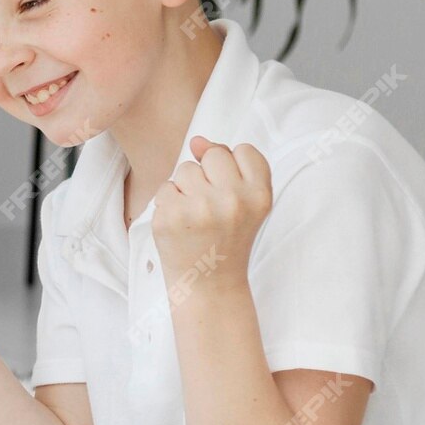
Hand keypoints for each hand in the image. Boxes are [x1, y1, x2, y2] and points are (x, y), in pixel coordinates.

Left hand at [152, 136, 271, 289]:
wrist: (209, 283)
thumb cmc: (227, 238)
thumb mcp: (246, 203)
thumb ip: (230, 165)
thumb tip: (197, 140)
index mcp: (259, 195)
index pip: (243, 150)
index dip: (233, 168)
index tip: (231, 192)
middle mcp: (232, 200)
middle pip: (211, 155)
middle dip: (207, 175)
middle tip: (212, 206)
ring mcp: (199, 208)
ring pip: (185, 169)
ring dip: (186, 188)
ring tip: (196, 216)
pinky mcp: (170, 217)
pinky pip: (165, 188)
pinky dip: (168, 203)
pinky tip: (180, 224)